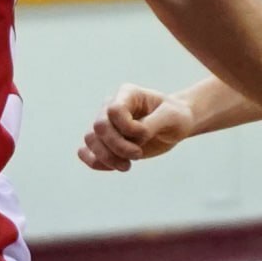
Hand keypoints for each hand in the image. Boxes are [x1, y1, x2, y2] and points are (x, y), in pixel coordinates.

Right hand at [78, 83, 195, 169]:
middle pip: (99, 126)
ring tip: (127, 166)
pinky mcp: (105, 142)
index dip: (127, 128)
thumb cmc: (175, 117)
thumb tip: (132, 139)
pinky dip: (97, 162)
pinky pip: (86, 152)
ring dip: (107, 157)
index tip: (146, 135)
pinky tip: (116, 166)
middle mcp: (111, 107)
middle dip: (117, 146)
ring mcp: (106, 124)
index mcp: (127, 94)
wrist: (175, 126)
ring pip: (90, 140)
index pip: (114, 110)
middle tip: (138, 155)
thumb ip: (150, 125)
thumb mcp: (171, 118)